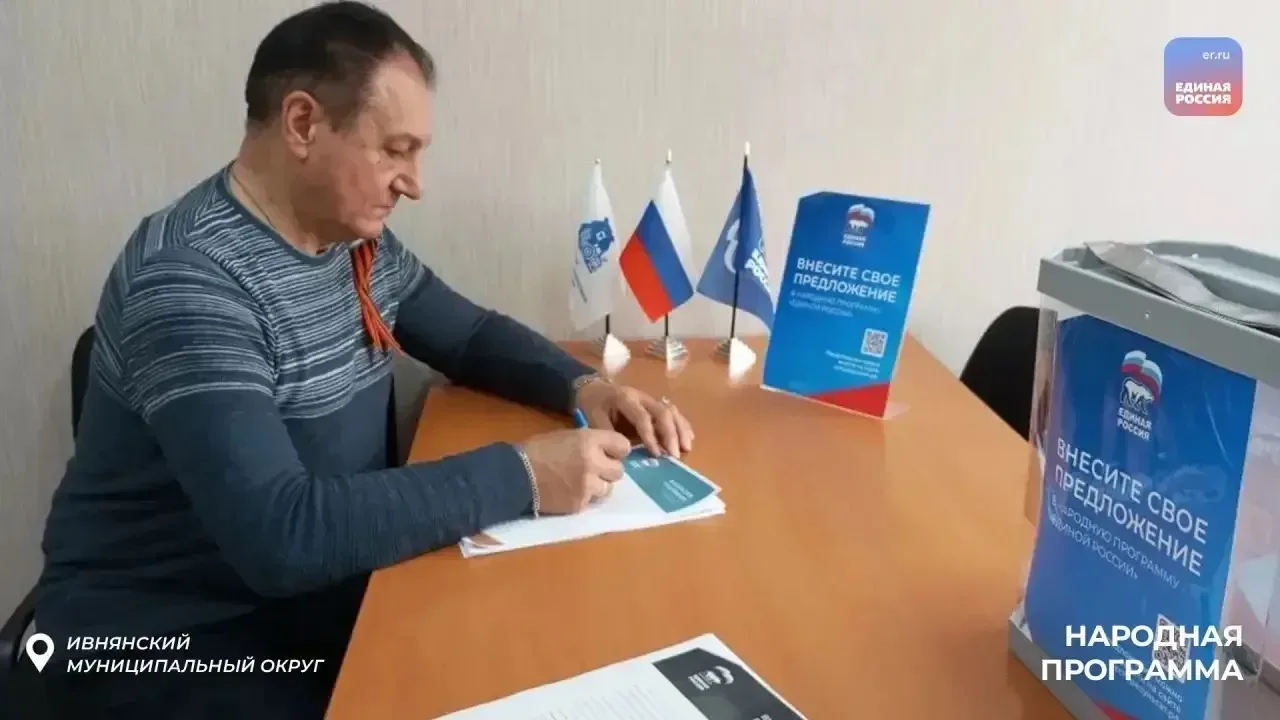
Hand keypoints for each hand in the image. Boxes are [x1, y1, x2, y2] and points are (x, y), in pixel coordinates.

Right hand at [518, 428, 630, 513]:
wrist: (516, 474)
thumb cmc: (538, 450)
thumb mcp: (566, 436)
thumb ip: (589, 443)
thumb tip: (604, 450)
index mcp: (590, 441)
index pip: (623, 446)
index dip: (617, 450)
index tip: (610, 453)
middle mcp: (593, 463)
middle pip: (619, 471)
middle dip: (608, 471)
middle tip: (595, 470)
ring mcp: (588, 486)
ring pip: (607, 489)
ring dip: (597, 486)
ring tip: (580, 483)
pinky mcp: (579, 504)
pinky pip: (591, 501)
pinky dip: (583, 498)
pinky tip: (569, 492)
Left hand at [575, 379, 693, 457]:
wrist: (594, 388)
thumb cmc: (593, 405)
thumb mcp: (593, 418)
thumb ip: (608, 433)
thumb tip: (624, 451)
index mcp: (625, 398)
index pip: (642, 417)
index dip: (650, 436)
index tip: (656, 454)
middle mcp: (641, 397)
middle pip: (662, 412)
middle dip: (671, 434)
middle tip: (675, 455)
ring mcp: (650, 399)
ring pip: (671, 411)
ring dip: (681, 429)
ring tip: (687, 447)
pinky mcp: (654, 404)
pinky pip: (672, 412)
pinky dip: (682, 424)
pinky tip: (688, 438)